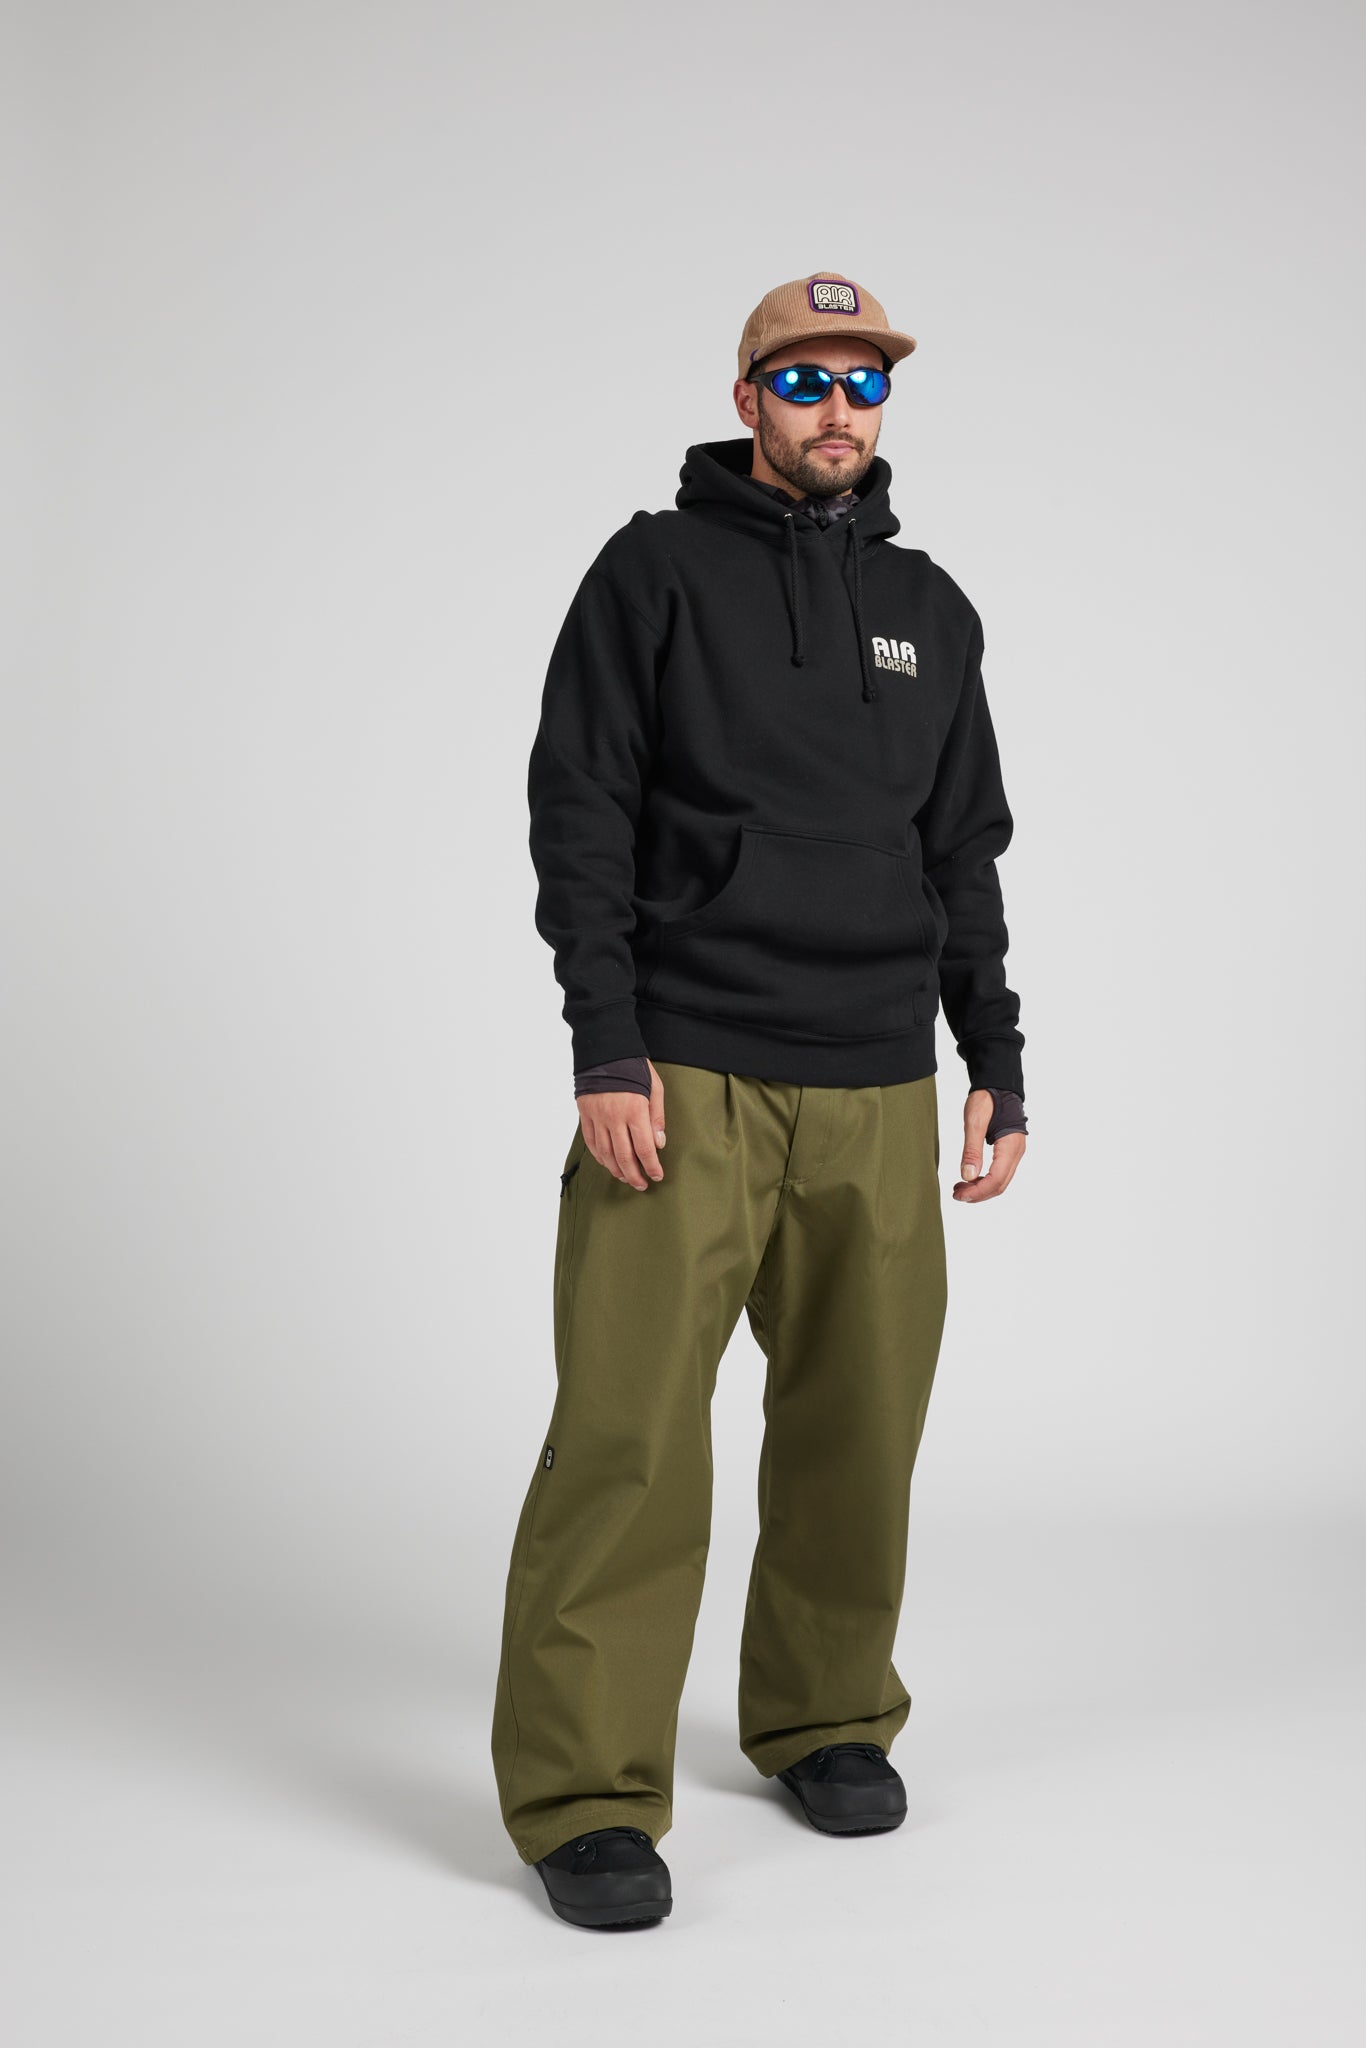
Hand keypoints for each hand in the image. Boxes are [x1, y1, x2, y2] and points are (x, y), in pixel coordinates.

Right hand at [579, 1059, 667, 1189]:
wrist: (604, 1050)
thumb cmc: (633, 1067)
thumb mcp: (654, 1087)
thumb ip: (657, 1116)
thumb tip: (659, 1143)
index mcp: (634, 1110)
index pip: (644, 1148)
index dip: (651, 1166)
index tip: (657, 1176)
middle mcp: (614, 1117)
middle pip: (624, 1156)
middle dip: (634, 1174)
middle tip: (642, 1184)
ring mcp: (597, 1117)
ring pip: (606, 1153)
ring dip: (616, 1169)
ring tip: (626, 1178)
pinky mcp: (585, 1114)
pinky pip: (591, 1142)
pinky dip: (600, 1157)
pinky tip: (608, 1164)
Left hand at [952, 1088, 1024, 1202]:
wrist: (997, 1084)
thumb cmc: (987, 1099)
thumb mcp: (974, 1122)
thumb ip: (972, 1150)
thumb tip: (967, 1176)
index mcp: (1010, 1146)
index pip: (996, 1180)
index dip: (978, 1191)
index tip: (959, 1194)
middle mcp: (1016, 1153)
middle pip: (1000, 1185)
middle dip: (978, 1194)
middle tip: (956, 1194)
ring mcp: (1014, 1152)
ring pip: (1000, 1181)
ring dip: (981, 1189)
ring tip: (960, 1188)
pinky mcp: (1008, 1151)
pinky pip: (999, 1173)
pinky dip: (985, 1180)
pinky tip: (970, 1178)